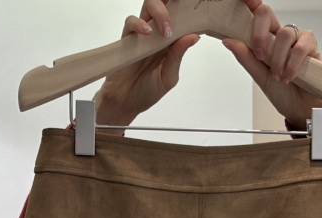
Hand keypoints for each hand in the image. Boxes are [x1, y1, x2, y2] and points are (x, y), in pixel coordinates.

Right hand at [94, 0, 199, 132]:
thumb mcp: (168, 77)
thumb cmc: (147, 92)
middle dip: (174, 3)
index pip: (182, 18)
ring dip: (159, 11)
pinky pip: (131, 22)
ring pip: (149, 6)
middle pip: (166, 5)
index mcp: (172, 42)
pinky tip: (147, 33)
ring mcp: (142, 34)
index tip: (196, 9)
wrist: (125, 103)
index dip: (188, 10)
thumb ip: (178, 56)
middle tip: (181, 15)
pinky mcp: (128, 38)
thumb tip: (194, 36)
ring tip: (166, 30)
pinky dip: (139, 23)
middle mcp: (158, 34)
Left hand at [223, 1, 321, 130]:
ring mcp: (296, 38)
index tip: (246, 1)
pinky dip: (293, 63)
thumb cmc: (282, 93)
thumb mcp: (260, 76)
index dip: (251, 4)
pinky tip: (290, 76)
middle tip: (260, 57)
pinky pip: (302, 46)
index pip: (257, 15)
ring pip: (285, 34)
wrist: (300, 109)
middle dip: (259, 35)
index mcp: (266, 39)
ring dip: (279, 59)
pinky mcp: (311, 46)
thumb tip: (229, 41)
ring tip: (279, 76)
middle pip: (267, 14)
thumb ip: (246, 58)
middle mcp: (280, 35)